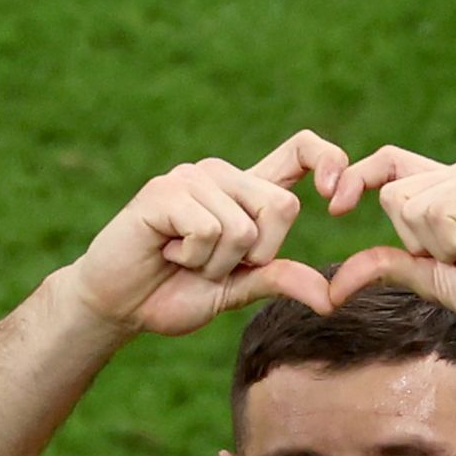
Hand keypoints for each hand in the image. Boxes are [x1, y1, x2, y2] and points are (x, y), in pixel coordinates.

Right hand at [62, 130, 349, 337]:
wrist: (118, 305)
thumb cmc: (174, 293)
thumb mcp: (237, 291)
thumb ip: (279, 280)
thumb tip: (331, 296)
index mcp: (246, 191)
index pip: (301, 150)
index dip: (330, 161)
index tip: (338, 200)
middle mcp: (222, 175)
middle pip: (282, 207)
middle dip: (258, 255)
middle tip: (213, 264)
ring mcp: (192, 177)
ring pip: (243, 228)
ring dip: (216, 264)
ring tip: (183, 259)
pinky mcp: (164, 191)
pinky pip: (209, 230)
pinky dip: (192, 258)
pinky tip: (166, 252)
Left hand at [326, 147, 455, 338]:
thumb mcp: (431, 280)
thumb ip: (390, 265)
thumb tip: (332, 285)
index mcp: (450, 185)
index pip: (388, 163)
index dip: (356, 178)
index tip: (335, 208)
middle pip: (393, 193)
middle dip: (415, 240)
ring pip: (412, 205)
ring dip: (439, 247)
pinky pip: (438, 213)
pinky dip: (454, 244)